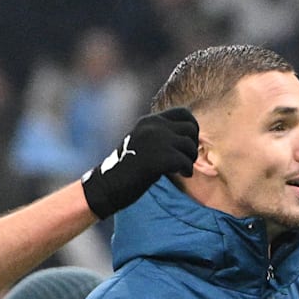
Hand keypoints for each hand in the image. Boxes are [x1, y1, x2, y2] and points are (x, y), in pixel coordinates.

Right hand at [81, 108, 202, 218]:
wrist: (106, 185)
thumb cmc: (126, 169)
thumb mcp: (143, 142)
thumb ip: (161, 135)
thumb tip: (189, 137)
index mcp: (149, 121)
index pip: (183, 113)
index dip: (191, 127)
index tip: (187, 143)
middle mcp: (153, 126)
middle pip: (191, 128)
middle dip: (193, 144)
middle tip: (186, 158)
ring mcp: (156, 141)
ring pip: (189, 145)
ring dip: (190, 159)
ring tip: (182, 170)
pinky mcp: (158, 158)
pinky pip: (185, 162)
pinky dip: (187, 170)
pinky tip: (181, 175)